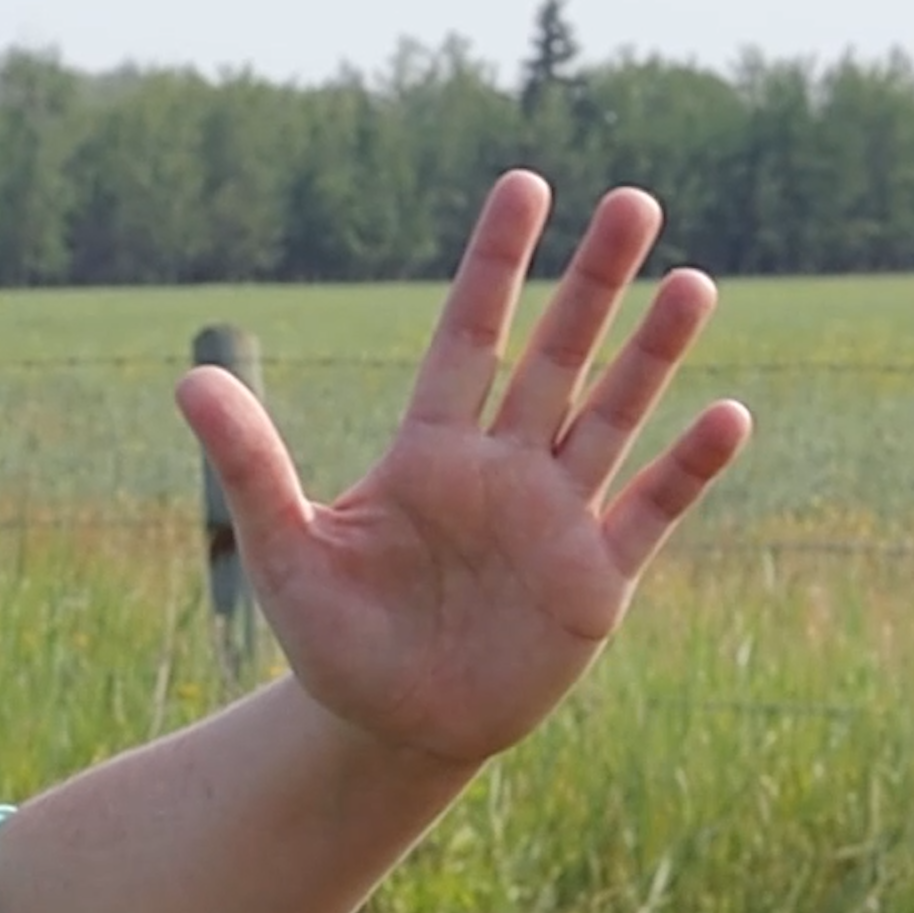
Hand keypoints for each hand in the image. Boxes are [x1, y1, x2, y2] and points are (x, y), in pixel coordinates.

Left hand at [182, 173, 750, 769]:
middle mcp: (502, 468)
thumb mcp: (284, 548)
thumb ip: (248, 462)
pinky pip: (649, 512)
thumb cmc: (333, 636)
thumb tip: (186, 378)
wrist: (388, 728)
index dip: (496, 264)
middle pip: (555, 357)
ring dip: (652, 355)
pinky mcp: (593, 579)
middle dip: (593, 284)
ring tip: (692, 281)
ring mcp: (554, 518)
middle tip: (633, 201)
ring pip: (611, 417)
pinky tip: (727, 413)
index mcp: (428, 450)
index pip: (467, 336)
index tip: (525, 184)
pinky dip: (686, 468)